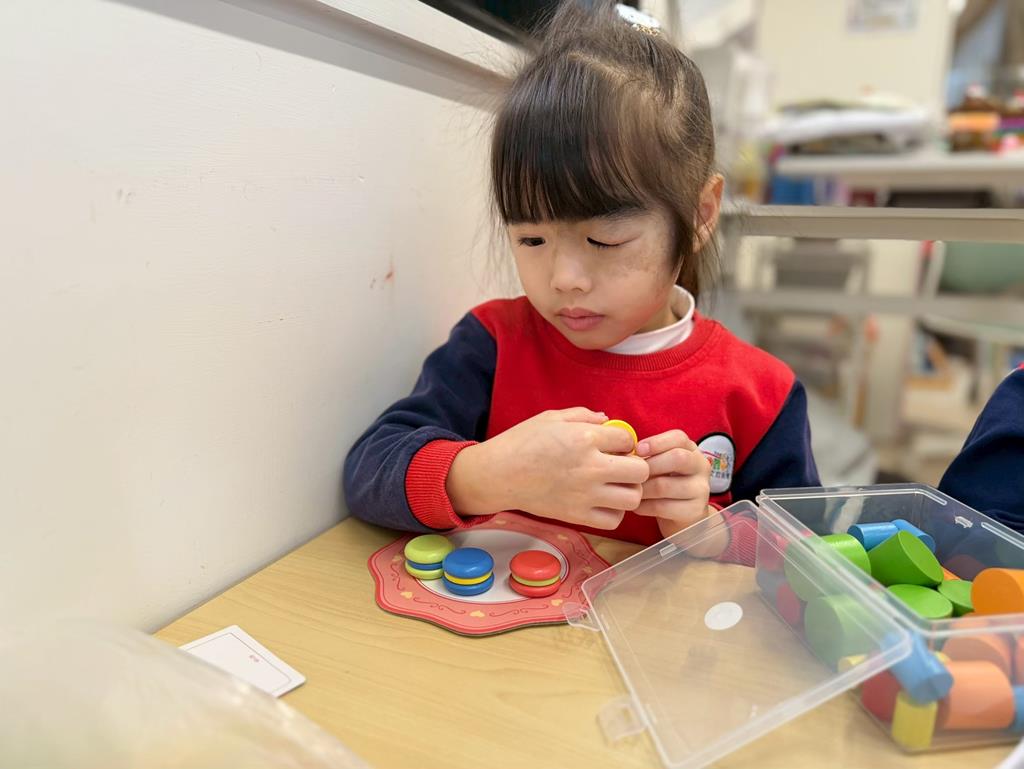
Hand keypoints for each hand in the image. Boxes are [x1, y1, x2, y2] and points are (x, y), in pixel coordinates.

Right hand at [447, 408, 649, 529]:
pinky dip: (614, 512)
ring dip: (629, 490)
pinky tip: (602, 502)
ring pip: (633, 498)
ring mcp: (586, 494)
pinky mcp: (578, 515)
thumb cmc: (522, 442)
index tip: (613, 444)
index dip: (624, 440)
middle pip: (640, 471)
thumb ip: (583, 416)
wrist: (499, 474)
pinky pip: (614, 520)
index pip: (628, 439)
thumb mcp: (551, 418)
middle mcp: (591, 467)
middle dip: (636, 466)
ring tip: (614, 485)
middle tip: (621, 465)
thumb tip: (607, 420)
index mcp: (585, 438)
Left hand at [636, 429, 712, 538]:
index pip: (679, 437)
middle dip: (649, 466)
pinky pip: (662, 507)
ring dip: (642, 488)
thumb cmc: (664, 483)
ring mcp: (701, 489)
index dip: (656, 442)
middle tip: (632, 475)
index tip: (637, 450)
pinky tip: (637, 505)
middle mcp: (701, 466)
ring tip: (631, 491)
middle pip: (678, 458)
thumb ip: (647, 455)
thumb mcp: (660, 465)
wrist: (682, 516)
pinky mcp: (694, 511)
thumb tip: (622, 452)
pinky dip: (644, 506)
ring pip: (664, 485)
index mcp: (691, 449)